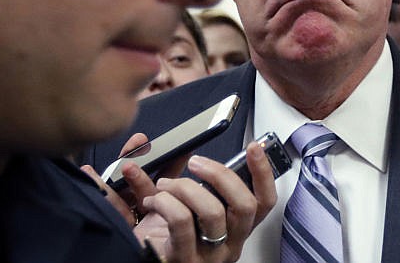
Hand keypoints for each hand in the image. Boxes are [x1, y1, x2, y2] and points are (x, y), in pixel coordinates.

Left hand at [81, 136, 276, 261]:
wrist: (134, 261)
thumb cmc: (162, 235)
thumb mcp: (182, 204)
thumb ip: (187, 177)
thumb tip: (187, 151)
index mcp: (235, 228)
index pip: (264, 202)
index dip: (263, 173)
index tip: (253, 147)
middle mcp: (229, 244)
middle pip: (246, 205)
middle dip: (220, 174)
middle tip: (196, 163)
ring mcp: (209, 256)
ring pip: (213, 212)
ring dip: (185, 187)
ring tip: (165, 185)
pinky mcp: (184, 259)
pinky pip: (182, 221)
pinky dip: (165, 202)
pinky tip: (153, 200)